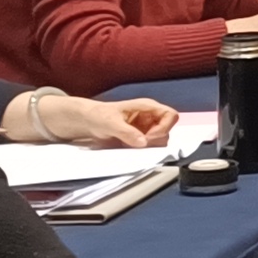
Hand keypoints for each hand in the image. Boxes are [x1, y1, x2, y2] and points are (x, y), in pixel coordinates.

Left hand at [14, 91, 178, 149]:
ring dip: (148, 146)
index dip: (164, 128)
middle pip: (167, 131)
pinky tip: (128, 147)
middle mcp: (150, 117)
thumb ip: (127, 132)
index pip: (171, 115)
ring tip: (130, 144)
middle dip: (155, 140)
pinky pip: (150, 147)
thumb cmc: (98, 115)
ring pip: (160, 141)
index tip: (148, 138)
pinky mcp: (140, 138)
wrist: (86, 121)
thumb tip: (143, 143)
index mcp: (147, 106)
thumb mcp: (110, 123)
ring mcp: (147, 128)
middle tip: (137, 144)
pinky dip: (142, 150)